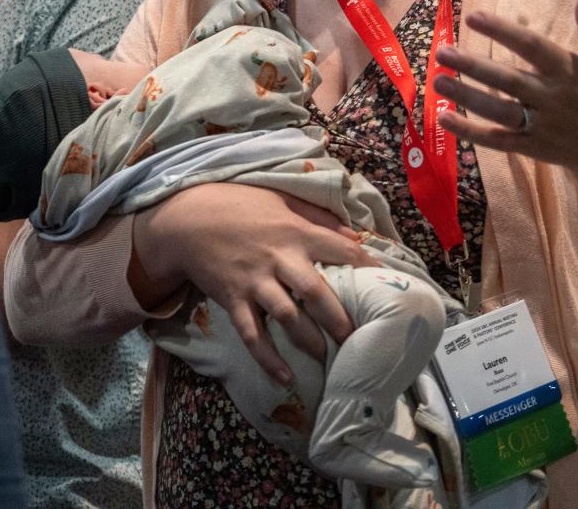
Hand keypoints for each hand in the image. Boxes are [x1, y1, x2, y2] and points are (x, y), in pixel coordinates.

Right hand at [130, 183, 376, 383]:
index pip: (339, 250)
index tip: (387, 285)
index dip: (366, 267)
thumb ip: (318, 216)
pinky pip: (252, 335)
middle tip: (358, 338)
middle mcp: (278, 258)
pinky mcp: (233, 300)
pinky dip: (268, 359)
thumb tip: (355, 236)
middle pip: (315, 291)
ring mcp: (254, 281)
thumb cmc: (241, 206)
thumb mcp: (282, 200)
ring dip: (309, 341)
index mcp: (295, 232)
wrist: (190, 219)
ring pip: (286, 316)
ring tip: (327, 359)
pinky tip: (286, 378)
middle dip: (338, 318)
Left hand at [433, 0, 577, 242]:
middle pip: (508, 80)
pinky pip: (496, 140)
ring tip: (437, 81)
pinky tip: (443, 118)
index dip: (503, 31)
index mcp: (569, 71)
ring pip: (498, 111)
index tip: (472, 16)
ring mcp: (540, 125)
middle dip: (473, 67)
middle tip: (441, 52)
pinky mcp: (530, 147)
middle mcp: (552, 98)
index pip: (532, 47)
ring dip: (466, 97)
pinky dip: (470, 132)